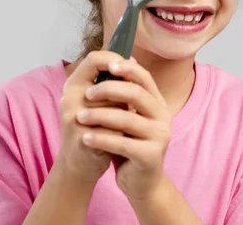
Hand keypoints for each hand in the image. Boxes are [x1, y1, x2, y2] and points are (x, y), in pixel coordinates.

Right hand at [56, 50, 127, 182]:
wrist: (79, 165)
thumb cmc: (94, 128)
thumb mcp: (100, 101)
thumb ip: (114, 83)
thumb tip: (133, 60)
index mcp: (74, 85)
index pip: (94, 59)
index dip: (114, 60)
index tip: (129, 70)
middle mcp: (69, 98)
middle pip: (109, 85)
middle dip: (124, 97)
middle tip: (130, 106)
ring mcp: (73, 119)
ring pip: (114, 109)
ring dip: (125, 116)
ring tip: (125, 125)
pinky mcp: (81, 139)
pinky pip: (114, 131)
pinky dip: (121, 136)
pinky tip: (120, 141)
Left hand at [76, 58, 171, 200]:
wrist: (141, 181)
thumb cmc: (130, 143)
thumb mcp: (127, 115)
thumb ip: (124, 93)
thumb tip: (117, 61)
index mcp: (157, 102)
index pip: (144, 77)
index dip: (127, 68)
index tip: (107, 65)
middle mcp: (163, 116)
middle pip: (136, 93)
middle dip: (108, 90)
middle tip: (86, 94)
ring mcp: (160, 136)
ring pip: (127, 119)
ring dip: (100, 116)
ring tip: (79, 117)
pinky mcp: (151, 156)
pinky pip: (123, 143)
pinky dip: (102, 139)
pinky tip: (86, 138)